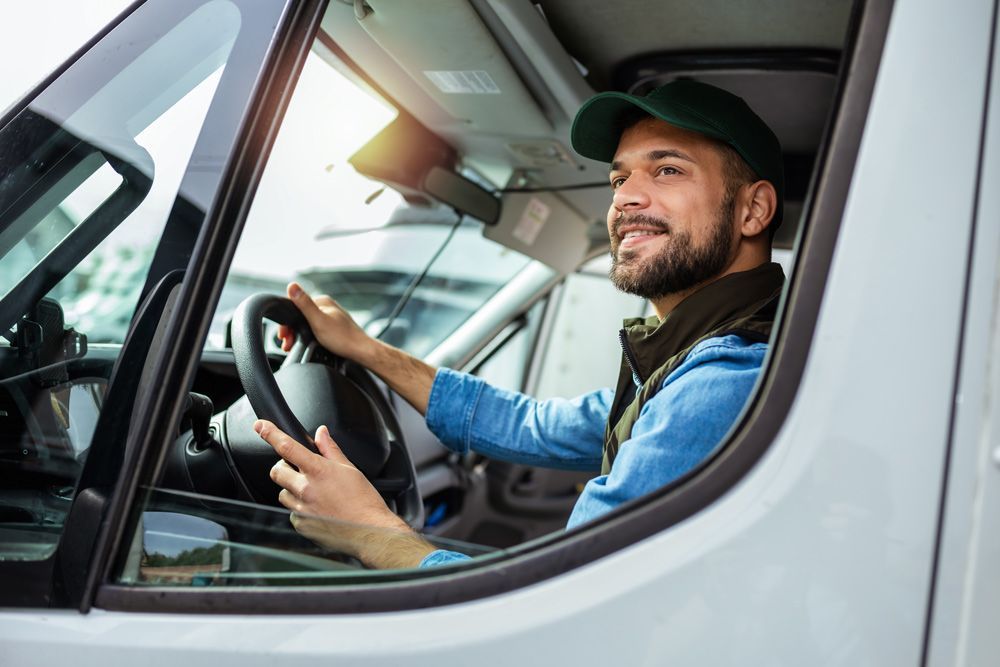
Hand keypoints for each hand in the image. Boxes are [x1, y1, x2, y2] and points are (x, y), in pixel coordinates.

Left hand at [255, 419, 434, 567]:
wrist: (368, 531)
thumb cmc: (363, 501)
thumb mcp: (350, 469)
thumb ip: (330, 449)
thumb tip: (321, 433)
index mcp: (318, 471)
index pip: (287, 447)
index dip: (271, 434)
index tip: (260, 427)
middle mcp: (306, 489)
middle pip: (277, 471)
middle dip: (284, 467)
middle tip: (299, 470)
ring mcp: (301, 508)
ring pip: (283, 493)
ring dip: (292, 489)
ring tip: (314, 493)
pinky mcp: (301, 524)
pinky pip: (292, 512)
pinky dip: (300, 508)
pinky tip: (318, 509)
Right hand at [277, 282, 372, 363]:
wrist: (361, 351)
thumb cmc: (342, 338)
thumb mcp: (318, 320)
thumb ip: (304, 304)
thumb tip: (292, 285)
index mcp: (323, 302)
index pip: (296, 306)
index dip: (287, 321)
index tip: (283, 335)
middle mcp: (327, 307)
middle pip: (301, 316)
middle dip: (291, 330)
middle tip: (288, 344)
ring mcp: (331, 317)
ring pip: (307, 324)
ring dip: (298, 334)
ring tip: (294, 345)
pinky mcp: (333, 328)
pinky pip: (315, 330)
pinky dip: (308, 337)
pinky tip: (307, 344)